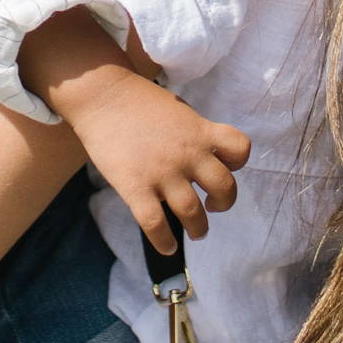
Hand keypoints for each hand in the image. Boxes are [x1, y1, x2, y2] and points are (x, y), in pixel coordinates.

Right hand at [55, 60, 250, 249]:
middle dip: (223, 203)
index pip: (239, 149)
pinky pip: (156, 224)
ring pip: (193, 212)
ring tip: (197, 231)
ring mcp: (163, 172)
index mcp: (200, 131)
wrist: (103, 95)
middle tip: (212, 207)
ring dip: (199, 228)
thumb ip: (192, 134)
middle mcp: (188, 153)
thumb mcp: (178, 111)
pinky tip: (168, 247)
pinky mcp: (136, 187)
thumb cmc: (138, 101)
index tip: (225, 168)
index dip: (237, 163)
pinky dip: (165, 242)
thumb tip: (197, 156)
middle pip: (224, 187)